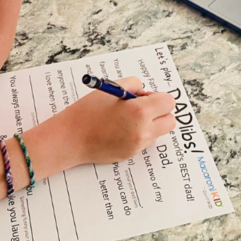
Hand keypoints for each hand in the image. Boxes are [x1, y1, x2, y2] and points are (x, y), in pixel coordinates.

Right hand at [59, 76, 175, 164]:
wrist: (70, 138)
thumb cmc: (88, 111)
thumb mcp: (112, 88)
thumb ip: (134, 85)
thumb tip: (145, 93)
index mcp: (140, 111)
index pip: (169, 103)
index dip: (158, 97)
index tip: (144, 97)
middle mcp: (143, 131)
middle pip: (170, 121)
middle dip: (159, 112)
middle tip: (141, 107)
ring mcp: (137, 146)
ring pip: (158, 132)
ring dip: (150, 124)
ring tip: (126, 119)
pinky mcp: (130, 155)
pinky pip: (144, 142)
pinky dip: (138, 134)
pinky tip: (119, 129)